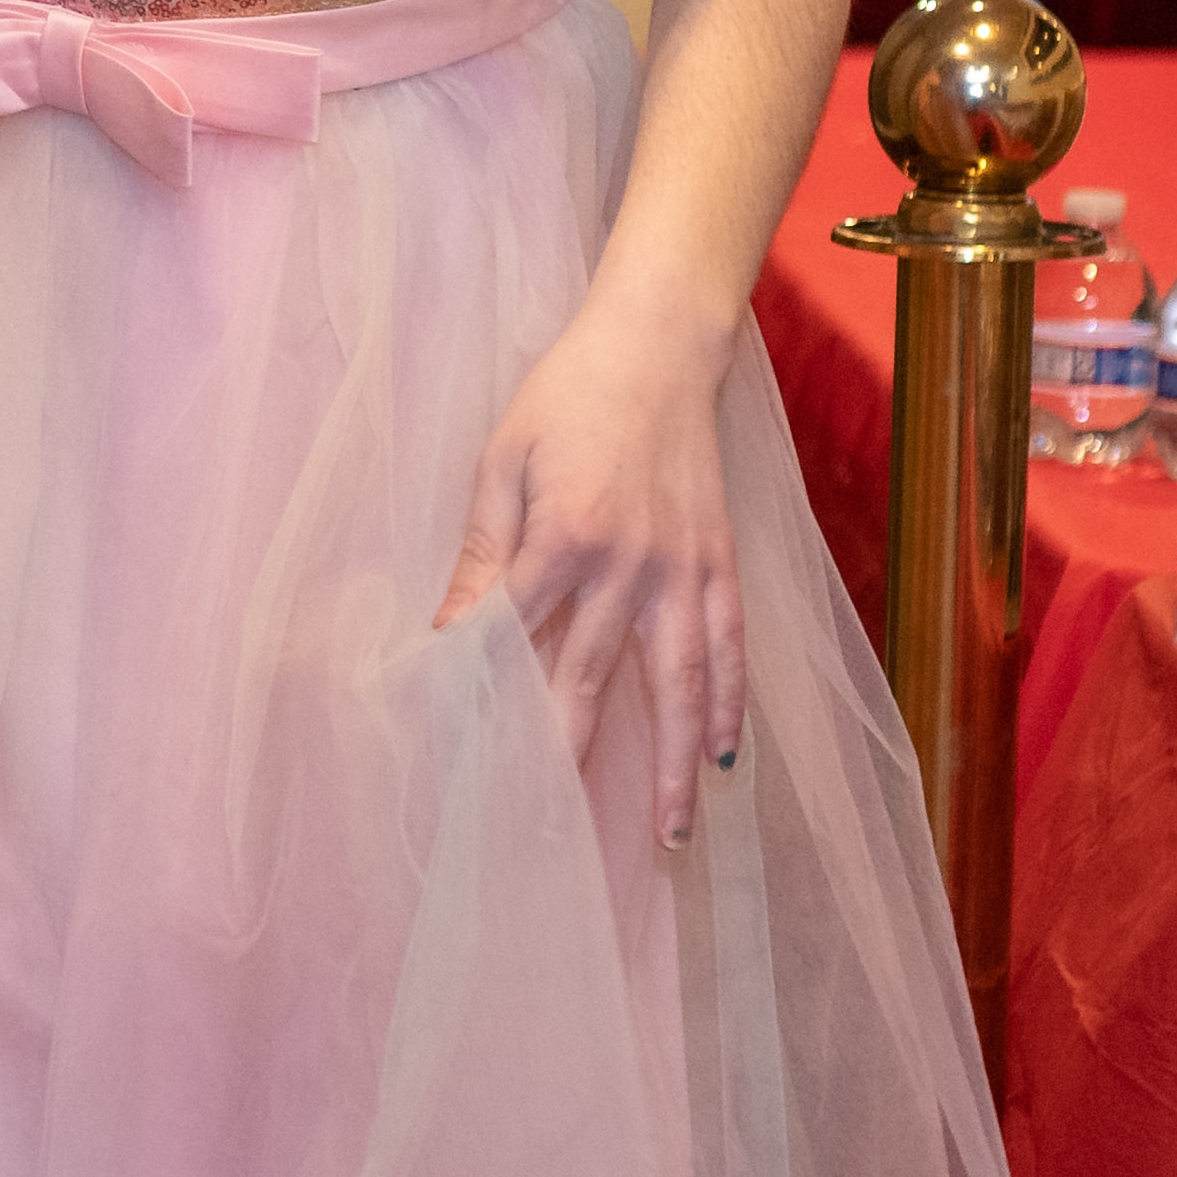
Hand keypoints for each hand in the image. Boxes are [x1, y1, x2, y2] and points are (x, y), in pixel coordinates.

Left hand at [432, 300, 754, 847]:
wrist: (657, 342)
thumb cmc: (567, 395)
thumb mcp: (501, 463)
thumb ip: (482, 555)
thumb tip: (446, 635)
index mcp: (563, 535)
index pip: (513, 637)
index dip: (484, 696)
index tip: (464, 757)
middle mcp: (629, 562)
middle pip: (592, 680)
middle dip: (572, 757)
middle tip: (558, 834)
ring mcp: (684, 567)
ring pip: (681, 683)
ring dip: (672, 762)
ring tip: (670, 834)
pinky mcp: (719, 561)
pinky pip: (729, 646)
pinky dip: (728, 704)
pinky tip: (722, 756)